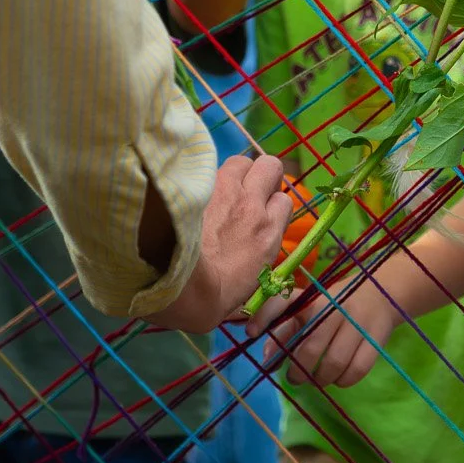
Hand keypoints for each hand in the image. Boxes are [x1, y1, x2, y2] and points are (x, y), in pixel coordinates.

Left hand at [150, 155, 291, 332]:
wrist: (179, 288)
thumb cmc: (209, 301)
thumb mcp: (244, 291)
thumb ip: (251, 268)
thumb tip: (243, 270)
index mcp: (268, 235)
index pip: (284, 201)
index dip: (271, 204)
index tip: (258, 214)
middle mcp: (253, 207)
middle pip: (271, 166)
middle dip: (260, 174)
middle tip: (246, 191)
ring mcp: (226, 192)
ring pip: (242, 161)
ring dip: (235, 171)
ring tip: (221, 187)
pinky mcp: (199, 186)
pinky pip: (210, 169)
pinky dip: (205, 177)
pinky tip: (194, 192)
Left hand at [246, 281, 398, 387]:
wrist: (382, 292)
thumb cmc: (335, 305)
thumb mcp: (309, 309)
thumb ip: (285, 330)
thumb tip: (267, 356)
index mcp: (312, 299)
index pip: (281, 302)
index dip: (263, 317)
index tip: (250, 333)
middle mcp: (333, 308)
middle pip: (311, 347)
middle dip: (298, 371)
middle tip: (294, 378)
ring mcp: (357, 324)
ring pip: (335, 363)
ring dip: (321, 378)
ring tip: (317, 379)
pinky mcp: (376, 338)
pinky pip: (358, 369)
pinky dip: (344, 380)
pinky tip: (339, 379)